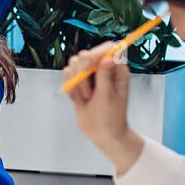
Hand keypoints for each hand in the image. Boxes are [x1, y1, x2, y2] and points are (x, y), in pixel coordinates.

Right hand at [62, 44, 140, 172]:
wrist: (102, 134)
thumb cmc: (111, 117)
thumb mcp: (109, 96)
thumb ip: (104, 75)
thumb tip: (108, 57)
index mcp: (116, 70)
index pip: (106, 49)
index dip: (95, 52)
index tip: (86, 61)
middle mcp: (103, 69)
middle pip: (86, 56)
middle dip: (82, 73)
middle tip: (89, 94)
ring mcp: (90, 76)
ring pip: (73, 66)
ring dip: (76, 84)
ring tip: (86, 99)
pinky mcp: (78, 84)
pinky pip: (67, 78)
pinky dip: (71, 90)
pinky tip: (79, 101)